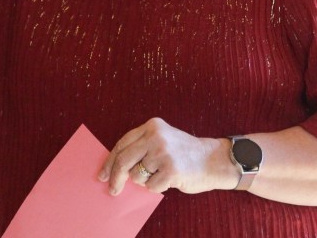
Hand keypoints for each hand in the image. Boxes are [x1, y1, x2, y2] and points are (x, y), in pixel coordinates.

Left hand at [98, 118, 235, 194]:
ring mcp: (163, 153)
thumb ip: (141, 147)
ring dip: (145, 181)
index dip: (110, 161)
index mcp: (151, 126)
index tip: (103, 174)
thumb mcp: (162, 140)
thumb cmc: (184, 153)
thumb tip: (114, 168)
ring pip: (137, 176)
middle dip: (115, 178)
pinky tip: (169, 180)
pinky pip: (151, 186)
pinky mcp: (171, 170)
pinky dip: (157, 188)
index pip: (122, 144)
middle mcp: (156, 136)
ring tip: (160, 174)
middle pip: (124, 160)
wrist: (213, 159)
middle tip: (112, 189)